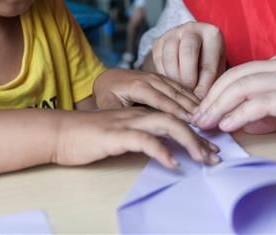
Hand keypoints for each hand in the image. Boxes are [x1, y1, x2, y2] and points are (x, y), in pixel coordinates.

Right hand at [52, 108, 219, 168]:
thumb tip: (164, 148)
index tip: (212, 148)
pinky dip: (161, 150)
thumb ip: (141, 135)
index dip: (196, 132)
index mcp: (141, 112)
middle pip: (178, 119)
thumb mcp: (121, 134)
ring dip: (189, 142)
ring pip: (167, 125)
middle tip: (215, 156)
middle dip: (200, 138)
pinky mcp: (116, 135)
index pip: (176, 117)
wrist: (59, 132)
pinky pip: (144, 140)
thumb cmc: (88, 136)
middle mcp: (138, 113)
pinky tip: (173, 163)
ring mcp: (128, 122)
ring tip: (203, 158)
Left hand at [93, 68, 198, 120]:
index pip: (160, 100)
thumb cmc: (107, 95)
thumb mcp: (108, 106)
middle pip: (173, 94)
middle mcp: (149, 78)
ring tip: (206, 113)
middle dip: (190, 107)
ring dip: (192, 101)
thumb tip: (135, 127)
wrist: (107, 78)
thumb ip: (122, 115)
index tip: (190, 121)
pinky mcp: (161, 77)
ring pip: (178, 88)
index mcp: (137, 86)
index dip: (176, 110)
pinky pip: (178, 85)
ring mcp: (156, 76)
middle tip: (204, 120)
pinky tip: (199, 104)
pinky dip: (190, 95)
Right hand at [149, 22, 224, 98]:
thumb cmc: (209, 63)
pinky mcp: (159, 41)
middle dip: (188, 77)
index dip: (205, 84)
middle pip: (188, 52)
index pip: (208, 62)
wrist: (194, 50)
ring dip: (174, 77)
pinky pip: (158, 59)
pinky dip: (163, 74)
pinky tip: (170, 84)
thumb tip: (200, 101)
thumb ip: (210, 83)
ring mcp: (173, 32)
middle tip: (188, 93)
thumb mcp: (216, 71)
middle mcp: (192, 28)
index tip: (201, 99)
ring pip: (170, 55)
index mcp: (212, 34)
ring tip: (179, 91)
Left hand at [192, 52, 275, 133]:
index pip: (238, 73)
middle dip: (209, 99)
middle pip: (234, 78)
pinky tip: (230, 123)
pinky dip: (242, 112)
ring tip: (204, 122)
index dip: (215, 91)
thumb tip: (247, 123)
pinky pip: (264, 101)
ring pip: (244, 86)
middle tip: (193, 118)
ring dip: (218, 106)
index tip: (200, 110)